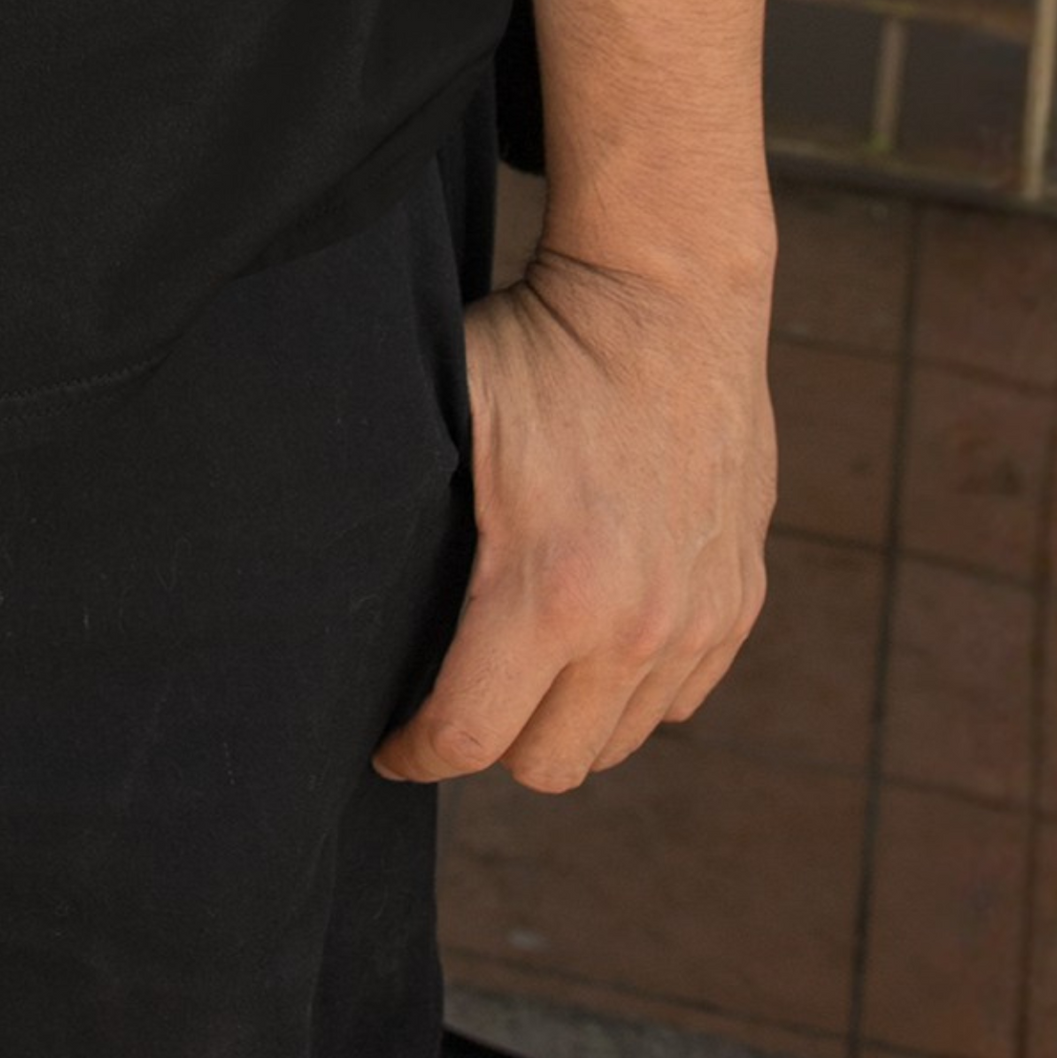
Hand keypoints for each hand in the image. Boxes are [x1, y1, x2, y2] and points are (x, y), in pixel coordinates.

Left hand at [376, 244, 774, 791]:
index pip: (472, 736)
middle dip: (488, 744)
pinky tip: (587, 641)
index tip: (388, 746)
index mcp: (553, 587)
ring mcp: (700, 618)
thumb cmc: (538, 344)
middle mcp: (638, 624)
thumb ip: (398, 507)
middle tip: (451, 698)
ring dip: (562, 722)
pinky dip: (629, 690)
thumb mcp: (446, 412)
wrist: (667, 293)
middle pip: (549, 764)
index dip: (416, 753)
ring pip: (617, 742)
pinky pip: (676, 698)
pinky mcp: (740, 599)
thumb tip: (317, 561)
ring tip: (515, 672)